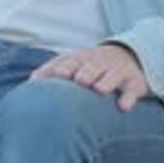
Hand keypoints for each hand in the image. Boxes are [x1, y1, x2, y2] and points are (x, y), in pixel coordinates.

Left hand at [30, 44, 150, 111]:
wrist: (126, 55)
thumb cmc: (89, 66)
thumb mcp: (73, 63)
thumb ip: (51, 71)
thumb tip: (29, 83)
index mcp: (80, 59)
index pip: (70, 61)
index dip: (63, 68)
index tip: (56, 75)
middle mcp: (98, 63)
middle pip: (91, 66)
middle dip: (85, 72)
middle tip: (79, 80)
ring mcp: (116, 72)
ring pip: (111, 75)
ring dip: (105, 81)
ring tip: (99, 89)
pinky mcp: (134, 83)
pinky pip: (132, 90)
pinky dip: (128, 98)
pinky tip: (123, 107)